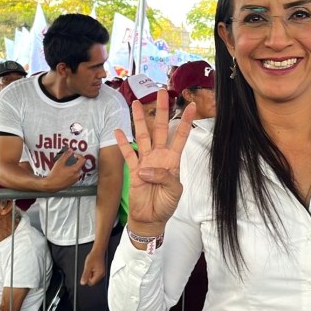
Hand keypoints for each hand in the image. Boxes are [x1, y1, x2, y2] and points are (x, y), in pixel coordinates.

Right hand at [43, 148, 86, 191]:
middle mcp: (77, 175)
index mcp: (75, 169)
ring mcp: (75, 180)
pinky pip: (75, 176)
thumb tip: (70, 150)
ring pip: (77, 171)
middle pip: (80, 165)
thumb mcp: (59, 162)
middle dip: (75, 161)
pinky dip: (72, 172)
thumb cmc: (54, 175)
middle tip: (69, 160)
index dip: (79, 156)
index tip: (74, 155)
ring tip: (66, 166)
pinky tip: (65, 172)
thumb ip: (66, 155)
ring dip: (73, 167)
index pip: (83, 160)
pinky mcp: (72, 183)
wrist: (51, 185)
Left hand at [79, 249, 105, 285]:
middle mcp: (102, 274)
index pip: (91, 282)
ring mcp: (102, 272)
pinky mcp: (100, 270)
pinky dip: (92, 271)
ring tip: (91, 266)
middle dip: (89, 275)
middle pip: (93, 280)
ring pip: (93, 277)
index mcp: (100, 274)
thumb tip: (82, 283)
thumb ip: (85, 275)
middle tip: (89, 268)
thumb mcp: (87, 266)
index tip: (87, 272)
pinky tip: (93, 266)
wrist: (98, 251)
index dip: (87, 278)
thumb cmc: (94, 256)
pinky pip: (95, 274)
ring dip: (91, 273)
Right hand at [118, 89, 195, 236]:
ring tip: (137, 104)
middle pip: (161, 129)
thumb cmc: (166, 204)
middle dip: (162, 111)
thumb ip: (164, 177)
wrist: (151, 218)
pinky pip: (128, 154)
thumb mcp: (174, 191)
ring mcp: (145, 161)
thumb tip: (146, 169)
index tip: (192, 105)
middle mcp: (159, 156)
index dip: (186, 121)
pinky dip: (122, 143)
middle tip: (162, 93)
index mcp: (173, 160)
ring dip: (139, 120)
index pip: (181, 136)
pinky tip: (118, 131)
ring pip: (142, 136)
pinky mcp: (134, 170)